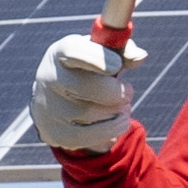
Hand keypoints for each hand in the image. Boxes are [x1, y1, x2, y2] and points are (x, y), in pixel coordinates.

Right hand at [29, 28, 142, 156]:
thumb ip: (122, 51)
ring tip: (122, 107)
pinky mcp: (55, 133)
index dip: (96, 58)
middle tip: (129, 92)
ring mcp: (49, 108)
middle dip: (116, 91)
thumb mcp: (103, 55)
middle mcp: (49, 78)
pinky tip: (117, 122)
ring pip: (92, 114)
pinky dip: (112, 130)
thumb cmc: (89, 71)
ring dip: (117, 111)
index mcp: (60, 52)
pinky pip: (91, 136)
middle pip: (85, 86)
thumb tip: (139, 56)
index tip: (118, 65)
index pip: (72, 52)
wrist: (58, 101)